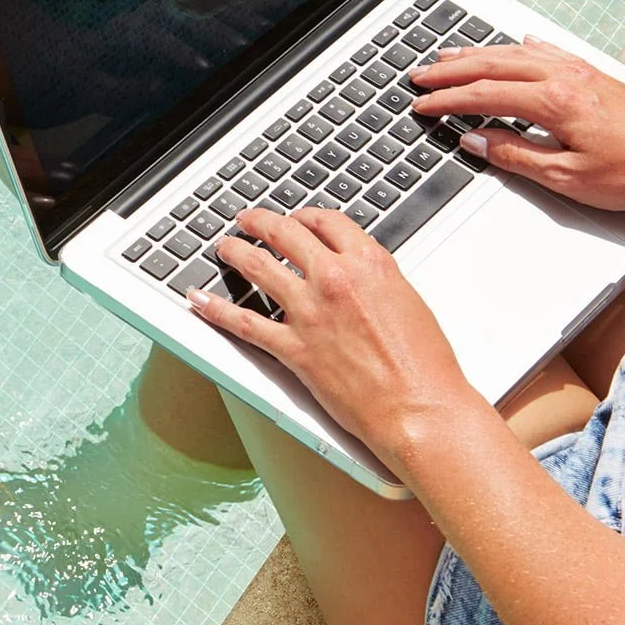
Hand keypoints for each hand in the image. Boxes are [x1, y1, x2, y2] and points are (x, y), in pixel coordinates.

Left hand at [190, 207, 478, 459]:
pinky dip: (214, 309)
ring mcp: (310, 312)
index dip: (304, 216)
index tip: (295, 218)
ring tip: (225, 246)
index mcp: (370, 263)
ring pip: (259, 267)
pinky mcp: (294, 348)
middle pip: (286, 233)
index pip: (326, 222)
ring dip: (236, 251)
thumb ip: (375, 280)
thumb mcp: (408, 300)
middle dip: (261, 222)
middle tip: (248, 220)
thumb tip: (356, 274)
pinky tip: (199, 299)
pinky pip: (243, 322)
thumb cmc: (424, 364)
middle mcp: (335, 279)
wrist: (419, 408)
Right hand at [408, 36, 624, 213]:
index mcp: (555, 102)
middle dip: (453, 70)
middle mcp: (566, 77)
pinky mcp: (596, 76)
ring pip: (518, 54)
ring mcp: (582, 72)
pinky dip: (522, 48)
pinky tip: (517, 44)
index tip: (423, 106)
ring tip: (451, 56)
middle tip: (421, 75)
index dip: (448, 101)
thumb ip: (516, 156)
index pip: (485, 95)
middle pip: (495, 65)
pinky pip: (548, 52)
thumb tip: (477, 141)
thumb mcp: (568, 178)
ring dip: (480, 54)